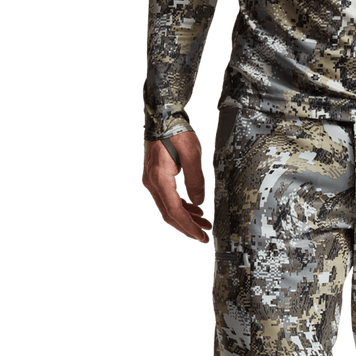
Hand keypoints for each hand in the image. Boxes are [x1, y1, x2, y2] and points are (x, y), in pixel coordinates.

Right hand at [140, 131, 212, 245]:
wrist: (163, 118)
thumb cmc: (176, 133)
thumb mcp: (192, 156)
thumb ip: (195, 181)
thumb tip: (199, 203)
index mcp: (160, 179)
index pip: (175, 212)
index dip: (188, 226)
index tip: (201, 236)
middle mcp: (152, 183)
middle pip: (168, 214)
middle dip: (187, 227)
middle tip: (203, 235)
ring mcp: (152, 181)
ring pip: (168, 208)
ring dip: (186, 217)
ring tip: (204, 223)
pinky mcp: (155, 178)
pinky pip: (167, 198)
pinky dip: (180, 206)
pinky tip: (194, 208)